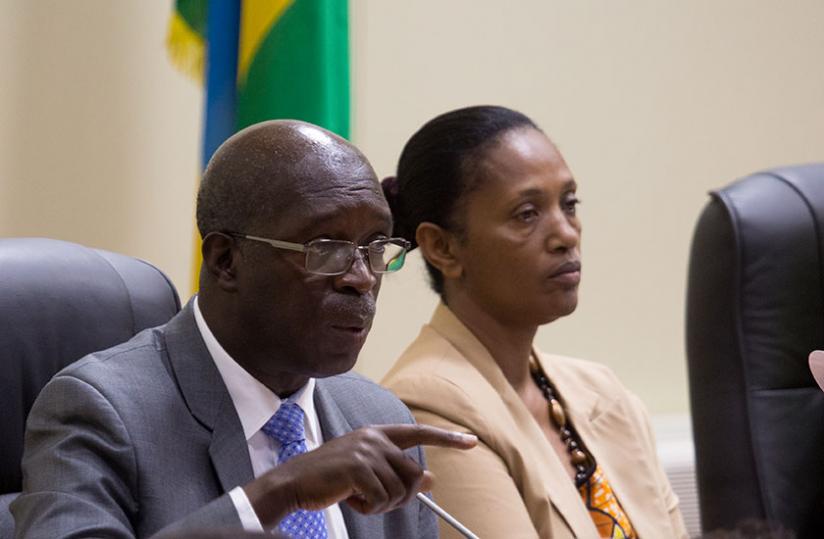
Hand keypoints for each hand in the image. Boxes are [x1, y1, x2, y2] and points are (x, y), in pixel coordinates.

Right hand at [244, 424, 476, 526]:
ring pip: (398, 490)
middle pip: (412, 474)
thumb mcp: (366, 472)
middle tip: (375, 501)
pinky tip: (350, 500)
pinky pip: (381, 500)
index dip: (447, 438)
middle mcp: (374, 438)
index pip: (419, 433)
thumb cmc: (331, 478)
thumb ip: (396, 471)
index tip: (471, 441)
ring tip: (358, 498)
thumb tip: (430, 479)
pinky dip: (368, 509)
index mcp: (377, 433)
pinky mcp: (358, 468)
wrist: (295, 482)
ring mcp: (366, 451)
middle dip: (401, 496)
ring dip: (381, 505)